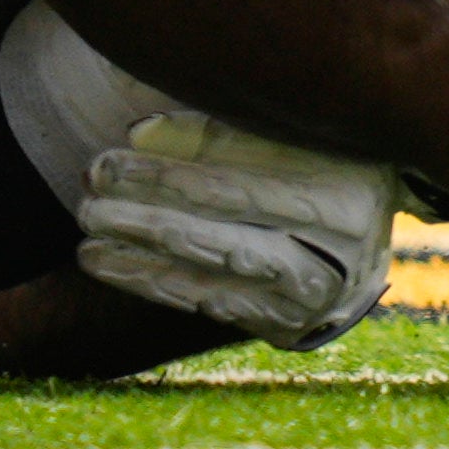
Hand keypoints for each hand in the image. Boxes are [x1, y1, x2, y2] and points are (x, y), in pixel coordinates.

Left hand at [73, 108, 410, 346]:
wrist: (362, 247)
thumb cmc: (318, 166)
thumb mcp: (292, 132)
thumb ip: (225, 125)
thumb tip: (139, 130)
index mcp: (345, 175)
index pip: (245, 166)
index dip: (177, 158)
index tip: (118, 143)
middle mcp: (338, 238)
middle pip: (224, 217)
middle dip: (148, 200)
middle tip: (89, 183)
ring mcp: (313, 288)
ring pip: (212, 263)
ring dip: (141, 247)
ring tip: (85, 231)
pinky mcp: (284, 323)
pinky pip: (207, 300)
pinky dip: (152, 281)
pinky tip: (107, 263)